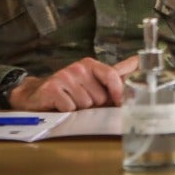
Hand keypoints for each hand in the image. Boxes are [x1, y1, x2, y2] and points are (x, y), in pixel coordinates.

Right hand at [8, 56, 137, 110]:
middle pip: (100, 97)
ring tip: (70, 104)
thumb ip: (114, 75)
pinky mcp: (52, 88)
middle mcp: (78, 68)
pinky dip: (66, 112)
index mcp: (90, 65)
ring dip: (79, 110)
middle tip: (81, 102)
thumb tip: (139, 62)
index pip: (112, 76)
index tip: (119, 104)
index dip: (118, 93)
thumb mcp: (92, 81)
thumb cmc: (70, 91)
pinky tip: (60, 106)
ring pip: (86, 105)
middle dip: (93, 105)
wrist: (35, 95)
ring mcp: (64, 76)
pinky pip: (70, 108)